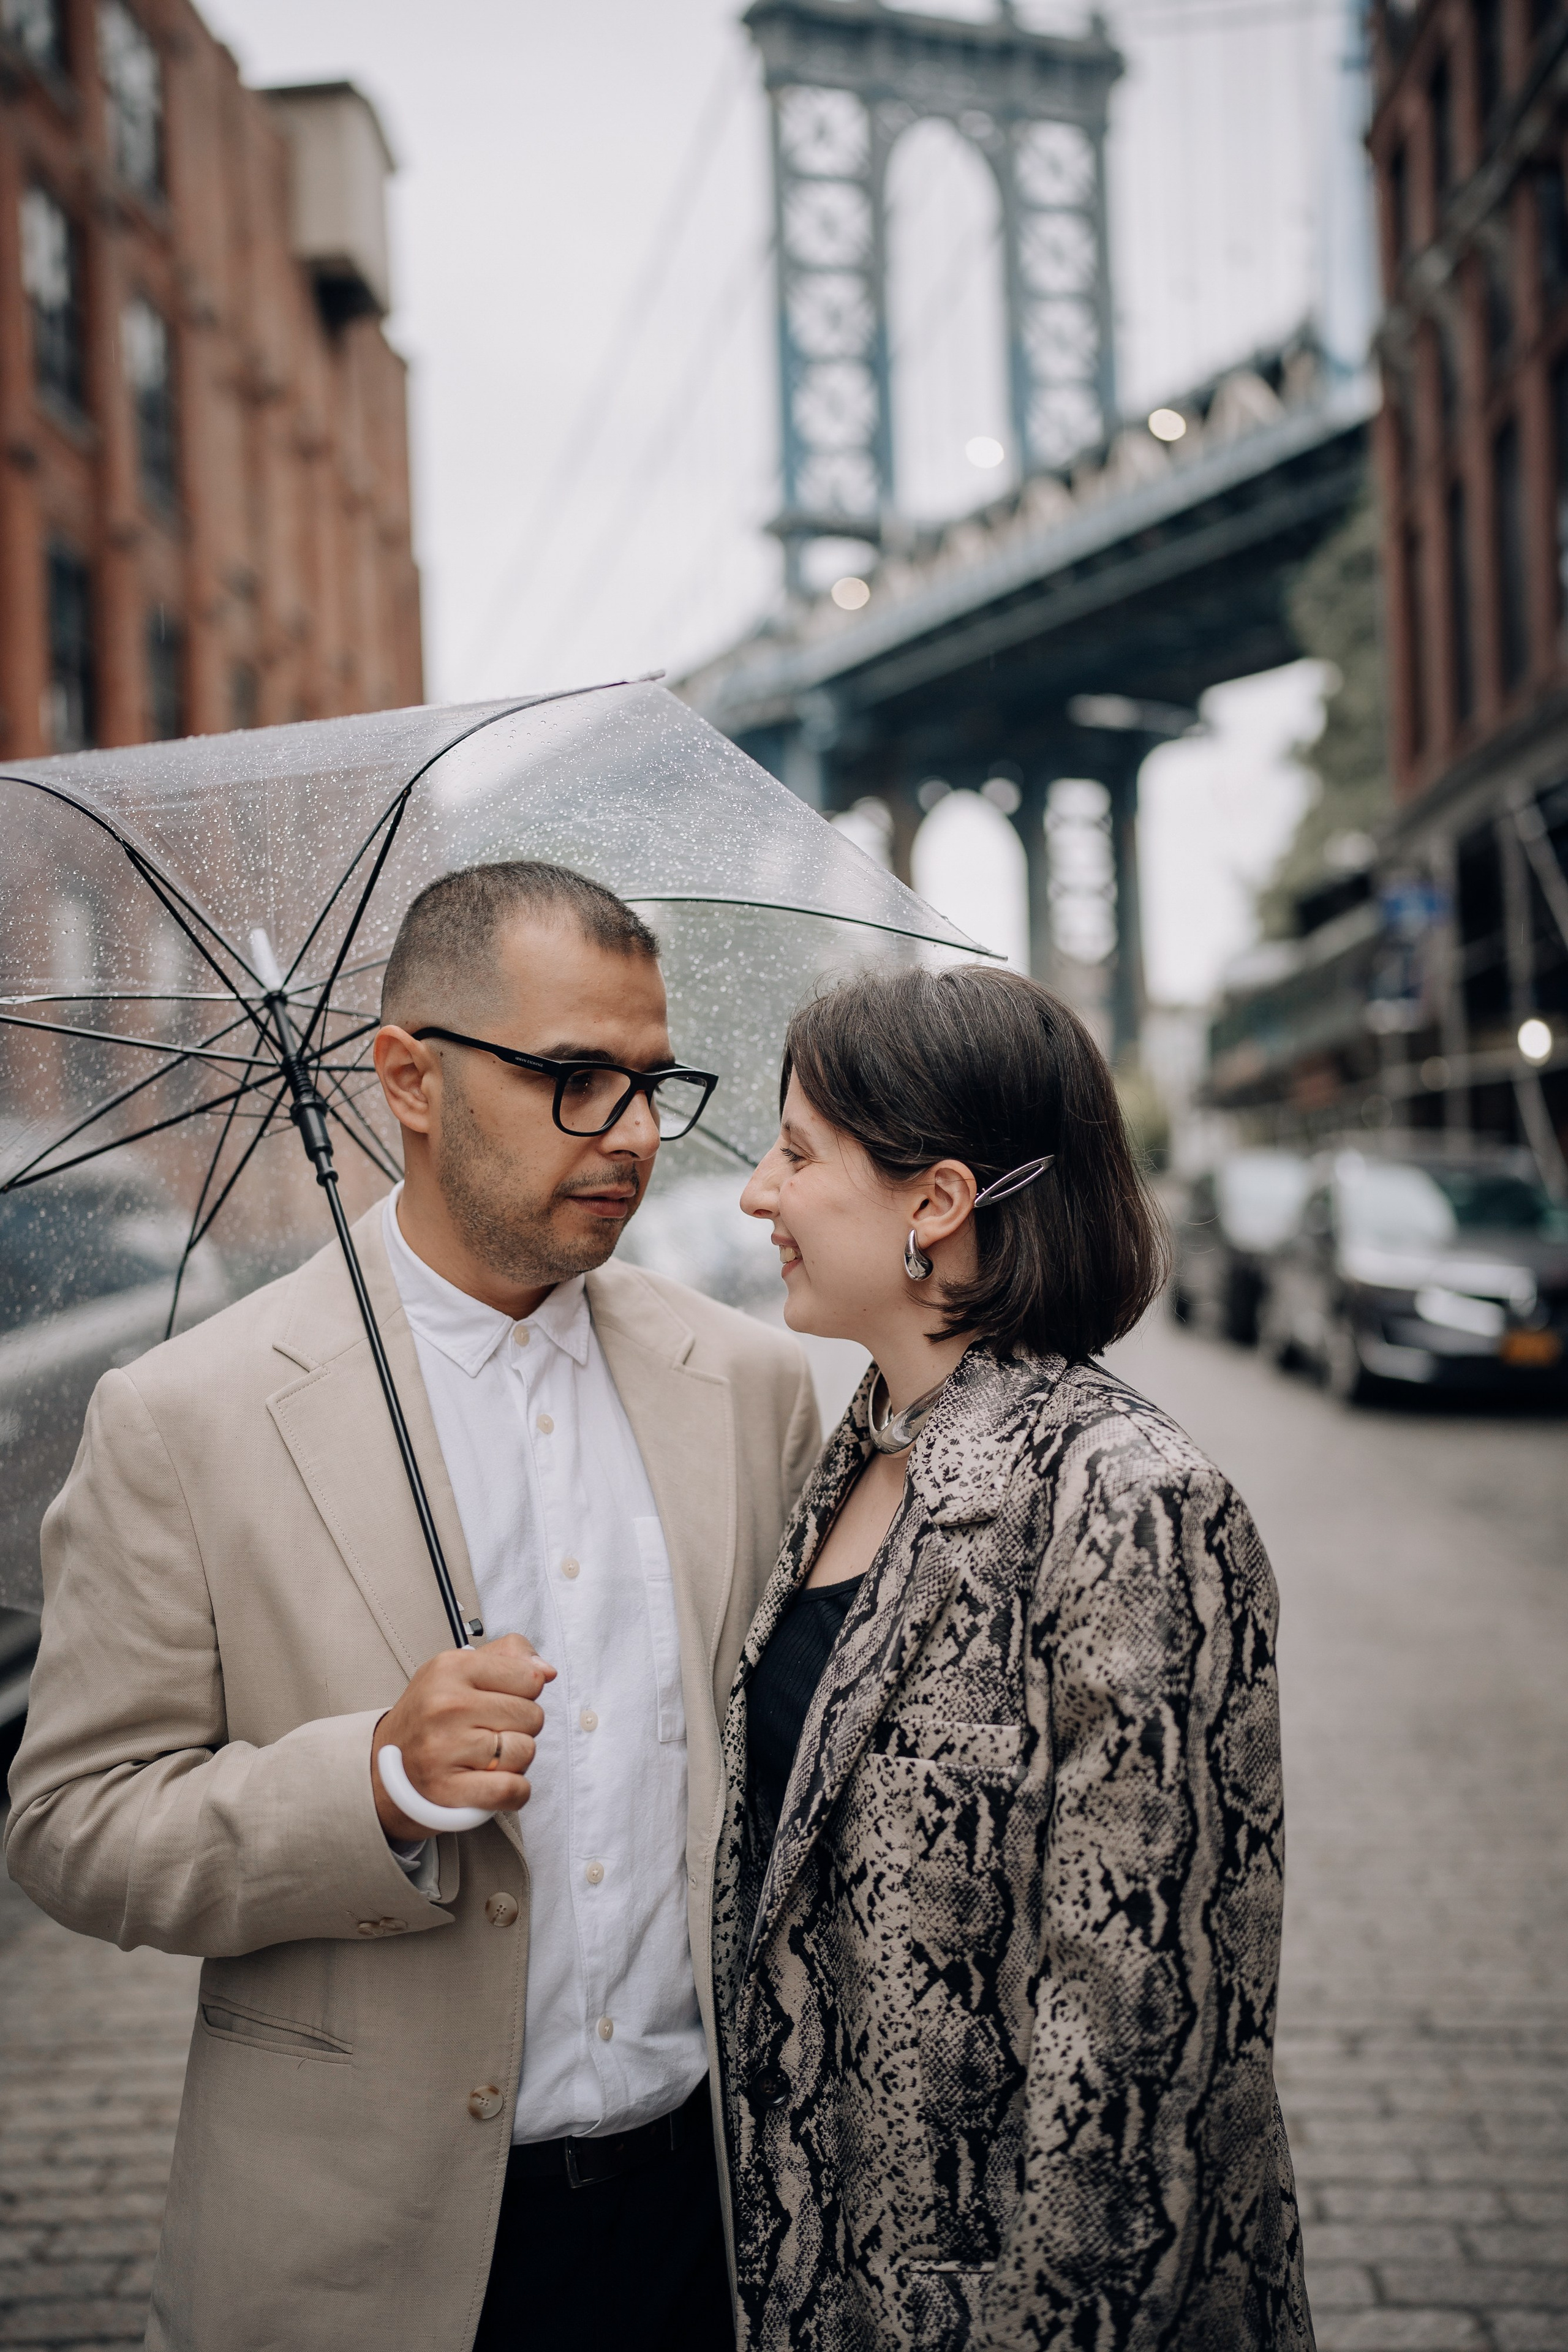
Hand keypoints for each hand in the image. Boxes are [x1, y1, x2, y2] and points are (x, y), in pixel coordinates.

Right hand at [371, 1635, 555, 1839]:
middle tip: (491, 1731)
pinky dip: (514, 1791)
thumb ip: (510, 1656)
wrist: (383, 1764)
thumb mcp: (460, 1668)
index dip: (524, 1692)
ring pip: (525, 1752)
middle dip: (520, 1727)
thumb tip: (547, 1671)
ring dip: (515, 1759)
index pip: (530, 1677)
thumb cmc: (431, 1714)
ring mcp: (445, 1748)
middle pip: (533, 1716)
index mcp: (452, 1667)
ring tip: (487, 1756)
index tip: (501, 1700)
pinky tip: (494, 1782)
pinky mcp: (448, 1789)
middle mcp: (447, 1705)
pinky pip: (512, 1789)